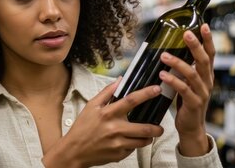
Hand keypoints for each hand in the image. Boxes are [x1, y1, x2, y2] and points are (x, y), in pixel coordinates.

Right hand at [42, 79, 164, 167]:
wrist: (74, 151)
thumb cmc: (82, 127)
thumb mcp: (91, 106)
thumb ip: (107, 92)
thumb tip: (120, 80)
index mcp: (108, 113)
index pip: (131, 100)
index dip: (146, 94)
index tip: (157, 90)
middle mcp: (115, 128)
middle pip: (144, 128)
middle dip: (156, 128)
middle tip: (159, 127)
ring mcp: (118, 143)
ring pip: (142, 141)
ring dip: (148, 138)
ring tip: (148, 135)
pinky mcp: (119, 155)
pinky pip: (132, 149)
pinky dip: (133, 145)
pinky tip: (128, 142)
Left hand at [159, 23, 213, 155]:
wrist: (191, 127)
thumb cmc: (187, 100)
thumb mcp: (188, 81)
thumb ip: (184, 67)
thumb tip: (169, 49)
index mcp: (206, 74)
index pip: (210, 53)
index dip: (208, 40)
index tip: (203, 25)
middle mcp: (207, 81)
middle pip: (203, 60)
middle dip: (195, 46)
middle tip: (186, 34)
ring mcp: (202, 93)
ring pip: (192, 74)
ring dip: (177, 63)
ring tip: (163, 56)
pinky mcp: (194, 103)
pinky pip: (183, 90)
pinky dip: (173, 81)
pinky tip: (162, 75)